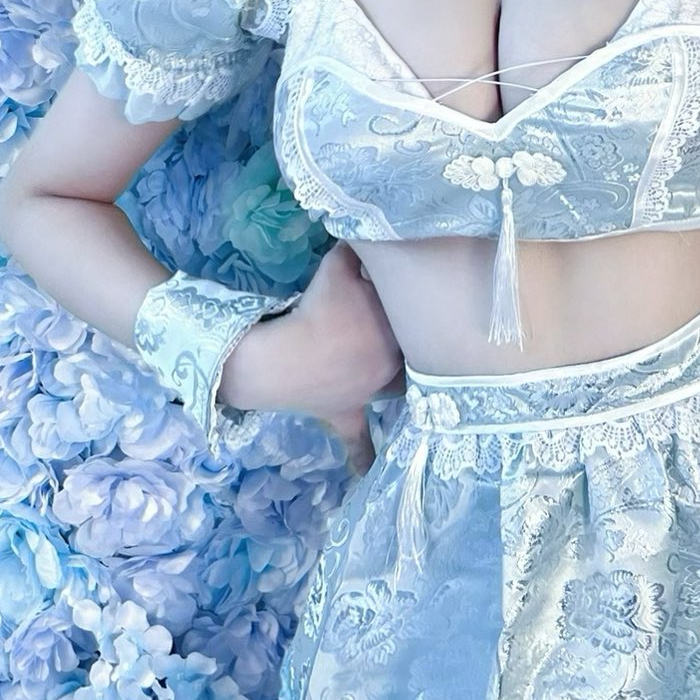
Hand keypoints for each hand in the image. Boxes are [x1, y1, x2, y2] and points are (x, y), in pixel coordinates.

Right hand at [222, 244, 403, 474]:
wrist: (283, 357)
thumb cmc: (314, 310)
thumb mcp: (336, 269)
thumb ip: (357, 248)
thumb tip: (369, 225)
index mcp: (395, 335)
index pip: (416, 319)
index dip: (413, 307)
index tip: (413, 299)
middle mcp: (391, 368)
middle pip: (410, 355)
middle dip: (412, 343)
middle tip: (410, 331)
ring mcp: (369, 394)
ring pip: (395, 389)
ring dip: (401, 382)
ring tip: (409, 376)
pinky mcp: (344, 413)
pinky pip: (357, 440)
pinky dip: (363, 457)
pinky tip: (368, 474)